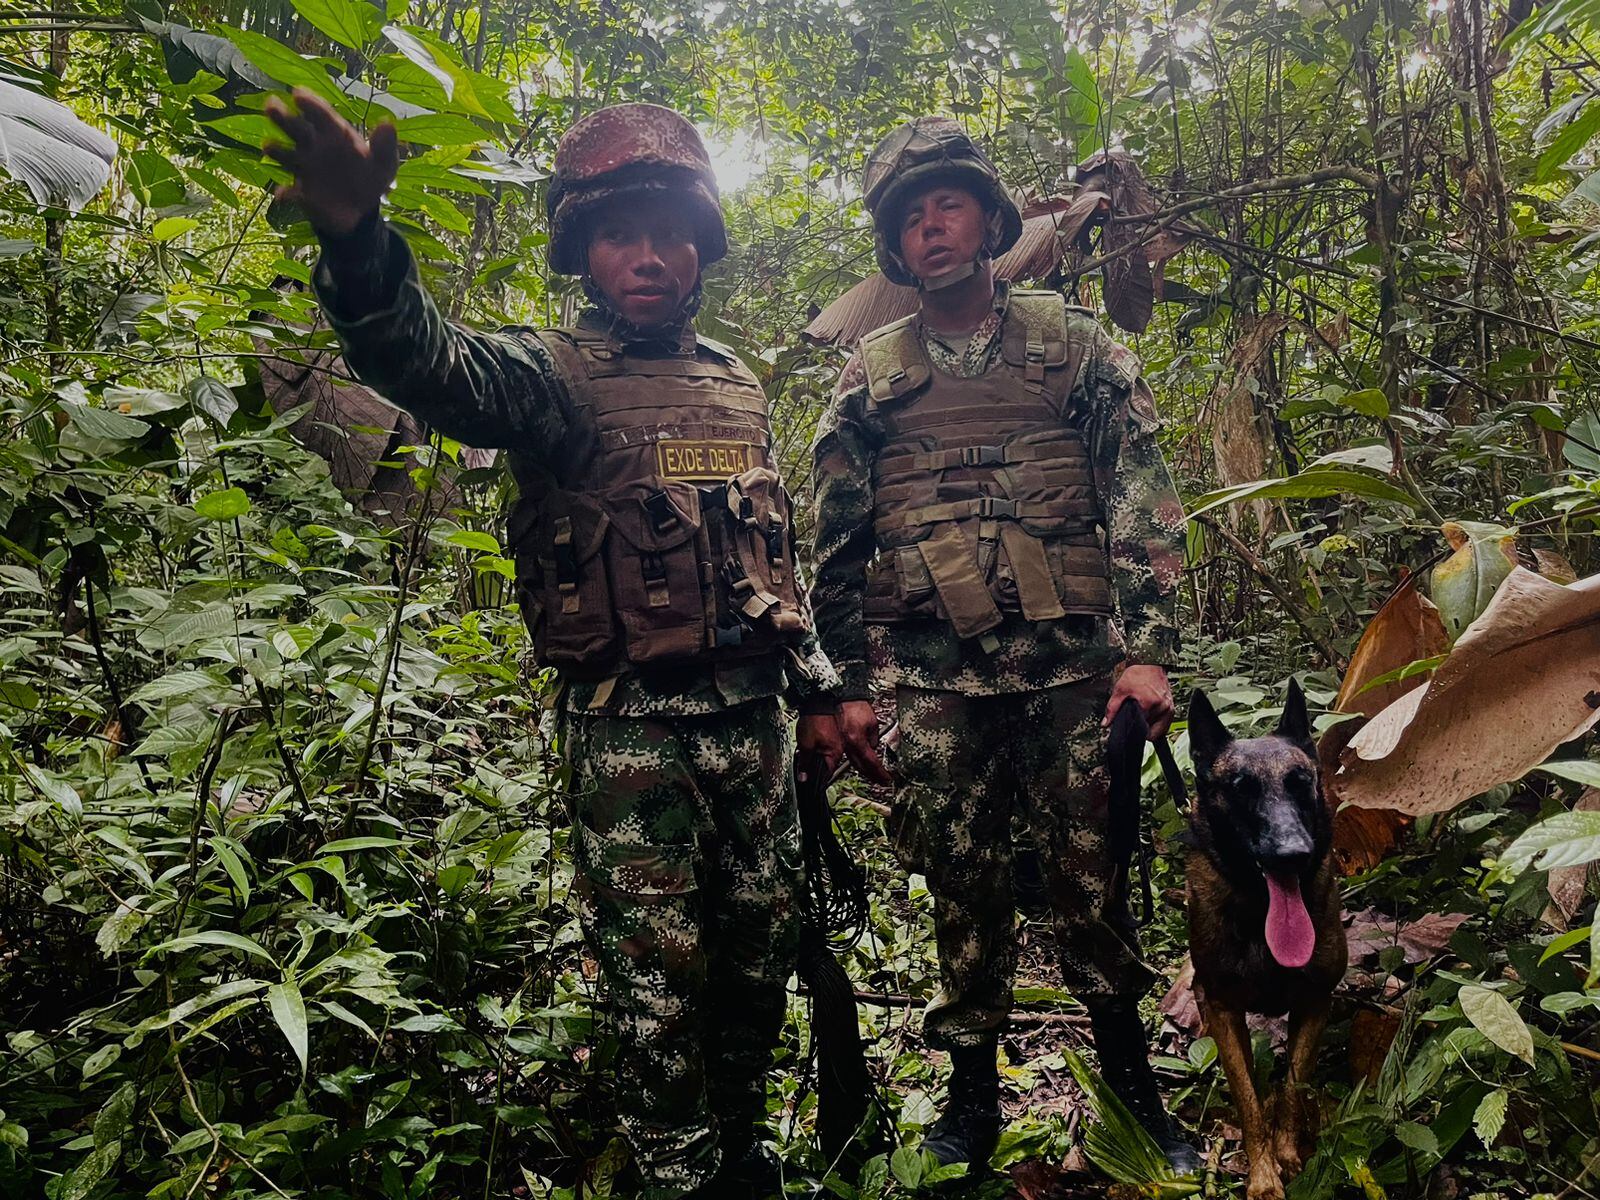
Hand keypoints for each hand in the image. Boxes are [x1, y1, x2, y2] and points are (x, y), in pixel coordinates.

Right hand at [264, 88, 398, 236]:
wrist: (361, 210)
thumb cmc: (370, 178)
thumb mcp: (384, 164)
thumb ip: (385, 145)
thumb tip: (388, 123)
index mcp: (335, 135)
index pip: (322, 115)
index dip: (311, 104)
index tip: (298, 93)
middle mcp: (315, 146)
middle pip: (297, 128)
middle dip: (283, 117)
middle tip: (270, 104)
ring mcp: (305, 167)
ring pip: (287, 154)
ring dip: (277, 150)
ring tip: (268, 146)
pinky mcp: (302, 192)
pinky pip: (291, 193)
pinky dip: (286, 194)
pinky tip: (283, 195)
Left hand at [796, 712, 843, 782]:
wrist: (818, 701)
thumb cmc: (814, 721)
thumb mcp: (805, 745)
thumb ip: (805, 763)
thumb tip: (804, 777)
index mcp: (835, 753)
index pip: (826, 774)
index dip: (815, 778)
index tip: (807, 779)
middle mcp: (839, 748)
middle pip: (825, 765)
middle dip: (814, 766)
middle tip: (803, 762)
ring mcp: (836, 741)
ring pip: (824, 755)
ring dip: (814, 755)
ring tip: (804, 748)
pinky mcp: (832, 734)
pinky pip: (824, 745)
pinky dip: (816, 746)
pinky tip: (809, 740)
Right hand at [838, 700, 892, 785]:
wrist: (841, 698)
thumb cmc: (856, 706)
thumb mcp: (873, 723)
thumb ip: (874, 739)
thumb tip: (874, 748)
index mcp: (857, 740)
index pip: (871, 762)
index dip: (879, 772)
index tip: (886, 778)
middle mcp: (848, 745)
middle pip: (861, 767)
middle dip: (872, 775)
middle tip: (881, 780)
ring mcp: (842, 744)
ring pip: (853, 763)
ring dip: (864, 771)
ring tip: (873, 775)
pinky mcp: (839, 741)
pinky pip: (849, 756)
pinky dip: (857, 762)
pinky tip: (862, 764)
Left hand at [1105, 664, 1174, 737]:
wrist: (1149, 663)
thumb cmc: (1137, 674)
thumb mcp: (1120, 690)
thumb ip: (1112, 709)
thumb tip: (1106, 723)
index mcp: (1149, 703)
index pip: (1142, 728)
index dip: (1134, 730)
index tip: (1129, 727)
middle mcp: (1162, 707)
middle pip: (1151, 731)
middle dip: (1142, 729)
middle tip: (1135, 720)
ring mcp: (1169, 708)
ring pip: (1160, 729)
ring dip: (1151, 727)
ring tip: (1143, 716)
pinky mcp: (1172, 707)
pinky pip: (1166, 724)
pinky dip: (1158, 724)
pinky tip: (1150, 716)